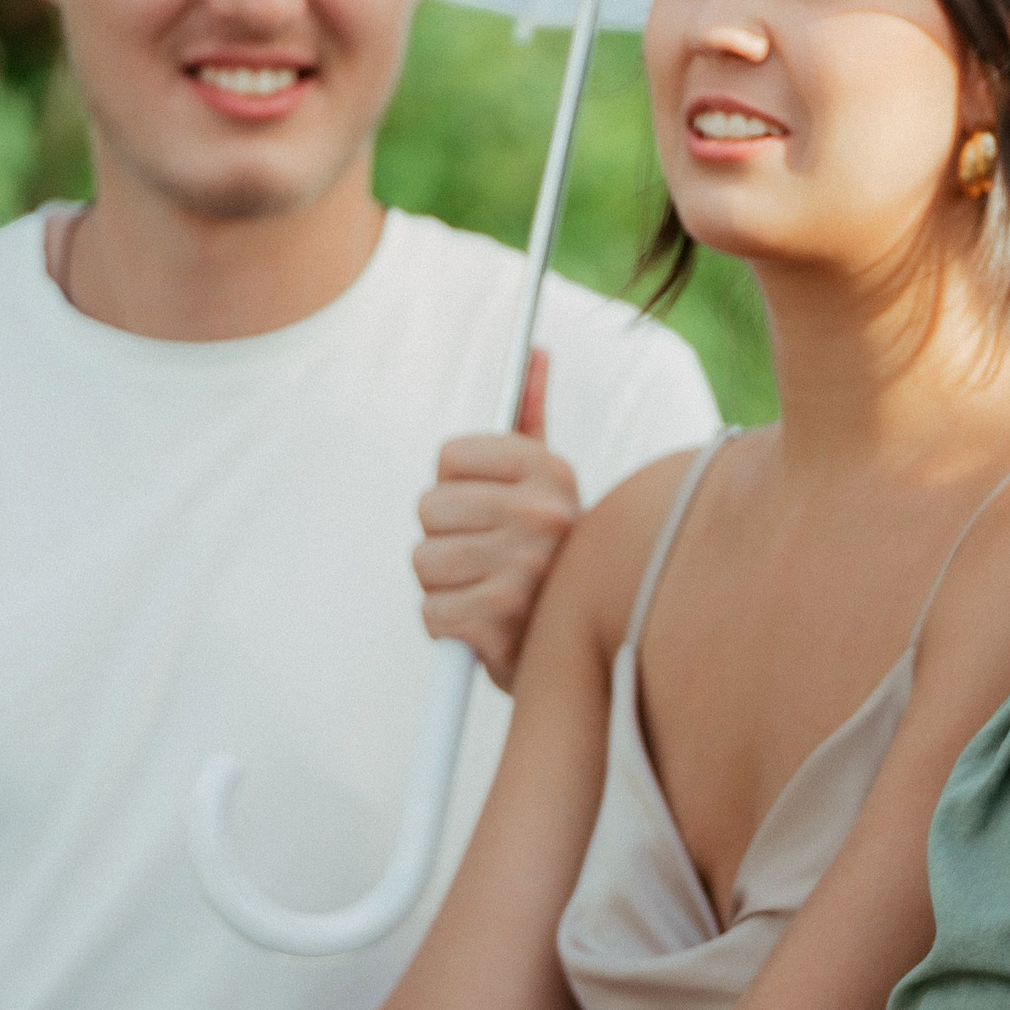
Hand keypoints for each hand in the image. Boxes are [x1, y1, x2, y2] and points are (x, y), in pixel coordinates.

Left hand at [414, 350, 576, 691]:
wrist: (585, 657)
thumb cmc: (553, 561)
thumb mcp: (549, 486)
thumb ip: (533, 417)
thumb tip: (535, 352)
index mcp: (550, 471)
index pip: (447, 457)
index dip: (459, 489)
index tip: (491, 512)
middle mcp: (542, 513)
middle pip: (428, 508)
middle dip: (448, 539)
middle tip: (491, 559)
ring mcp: (524, 567)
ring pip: (423, 561)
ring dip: (446, 586)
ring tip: (489, 593)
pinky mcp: (500, 620)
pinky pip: (432, 613)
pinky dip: (451, 629)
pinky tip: (487, 629)